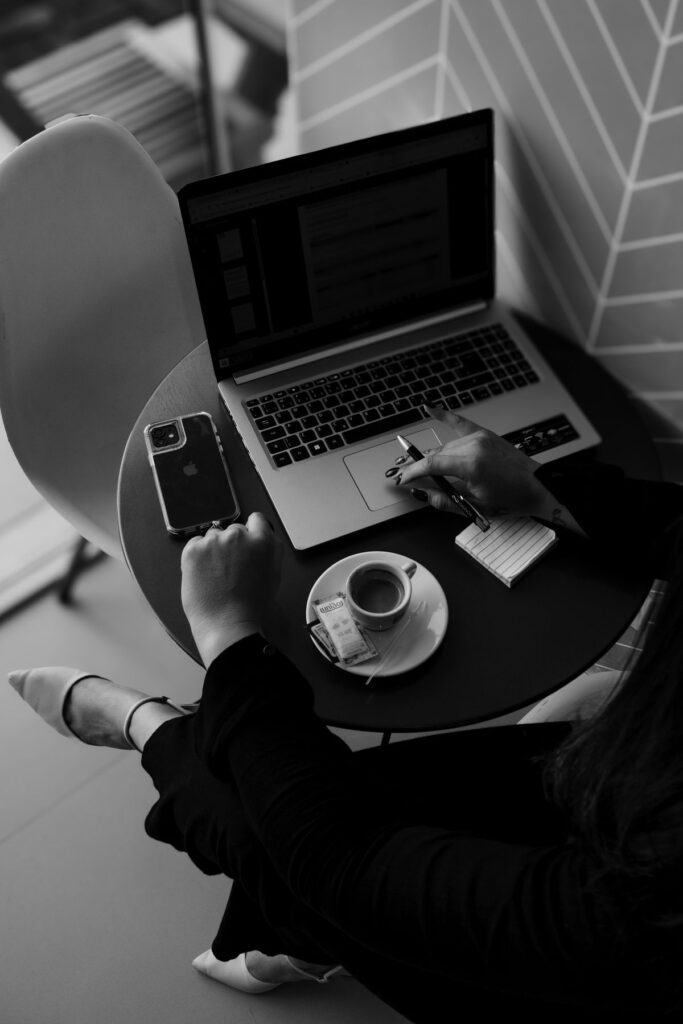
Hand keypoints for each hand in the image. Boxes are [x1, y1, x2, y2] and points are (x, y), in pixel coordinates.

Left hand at [180, 512, 282, 665]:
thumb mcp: (274, 574)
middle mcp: (238, 536)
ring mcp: (214, 541)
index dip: (252, 533)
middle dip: (232, 545)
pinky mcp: (193, 549)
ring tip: (216, 575)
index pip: (256, 520)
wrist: (227, 624)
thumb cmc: (252, 606)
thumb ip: (271, 549)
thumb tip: (264, 536)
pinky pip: (195, 544)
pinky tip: (204, 574)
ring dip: (214, 549)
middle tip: (231, 568)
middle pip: (234, 530)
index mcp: (262, 540)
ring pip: (213, 537)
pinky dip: (198, 556)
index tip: (246, 544)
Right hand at [395, 406, 555, 518]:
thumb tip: (423, 494)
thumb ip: (445, 501)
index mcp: (471, 466)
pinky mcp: (485, 435)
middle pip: (436, 455)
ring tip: (420, 467)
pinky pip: (459, 422)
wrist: (538, 487)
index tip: (401, 479)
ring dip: (432, 457)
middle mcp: (474, 447)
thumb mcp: (476, 506)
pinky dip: (444, 416)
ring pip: (445, 446)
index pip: (430, 466)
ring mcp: (480, 438)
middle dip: (419, 466)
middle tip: (405, 475)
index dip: (412, 473)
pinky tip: (429, 408)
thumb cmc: (512, 498)